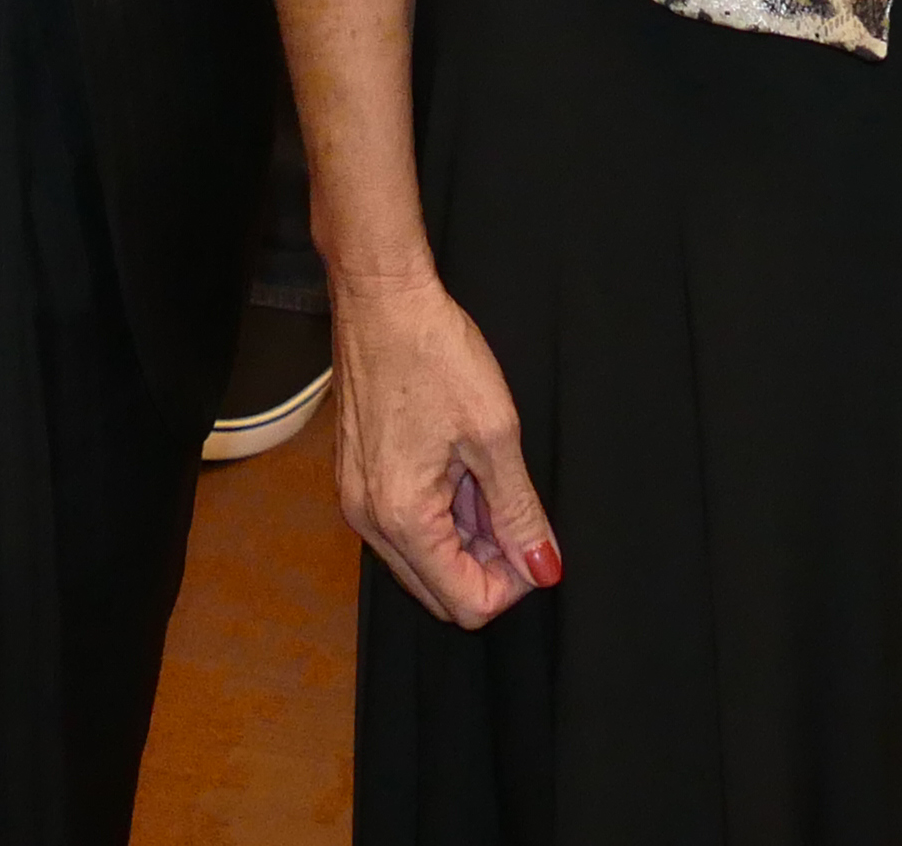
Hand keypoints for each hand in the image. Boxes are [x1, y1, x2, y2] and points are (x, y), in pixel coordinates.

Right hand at [327, 270, 557, 628]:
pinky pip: (406, 525)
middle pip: (441, 590)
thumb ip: (520, 512)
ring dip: (467, 536)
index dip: (512, 580)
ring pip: (425, 558)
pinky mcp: (358, 479)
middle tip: (515, 507)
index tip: (532, 536)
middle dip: (488, 564)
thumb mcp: (494, 434)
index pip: (466, 603)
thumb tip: (544, 568)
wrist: (381, 297)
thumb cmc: (431, 352)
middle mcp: (369, 521)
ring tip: (488, 473)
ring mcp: (358, 500)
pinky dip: (442, 513)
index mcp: (402, 518)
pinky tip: (463, 466)